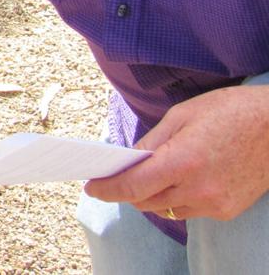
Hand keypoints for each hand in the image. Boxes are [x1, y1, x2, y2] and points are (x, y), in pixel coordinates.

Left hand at [84, 84, 268, 220]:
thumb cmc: (230, 111)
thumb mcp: (182, 115)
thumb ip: (151, 141)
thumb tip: (127, 159)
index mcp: (183, 161)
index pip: (132, 185)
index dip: (107, 189)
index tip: (91, 187)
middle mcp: (198, 188)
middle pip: (145, 201)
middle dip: (127, 190)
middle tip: (118, 175)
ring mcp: (214, 203)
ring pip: (166, 209)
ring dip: (153, 195)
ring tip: (155, 173)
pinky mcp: (227, 210)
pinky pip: (189, 210)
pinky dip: (178, 198)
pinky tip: (184, 179)